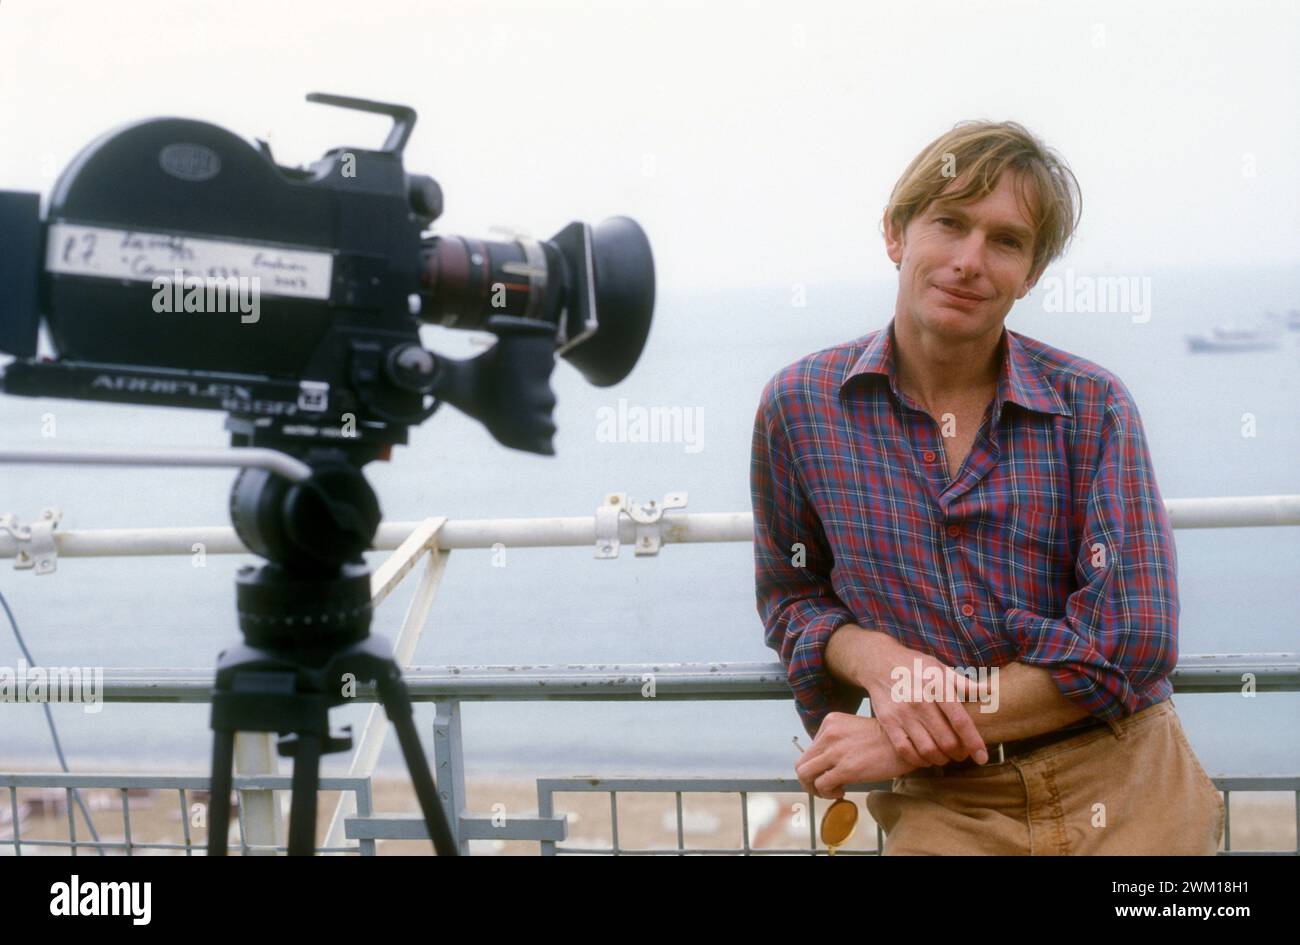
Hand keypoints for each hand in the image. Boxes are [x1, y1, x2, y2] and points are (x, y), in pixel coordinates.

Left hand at [795, 714, 915, 798]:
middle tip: (822, 788)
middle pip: (802, 763)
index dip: (816, 766)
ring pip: (805, 775)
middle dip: (809, 780)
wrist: (907, 744)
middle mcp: (829, 734)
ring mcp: (836, 751)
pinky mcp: (846, 768)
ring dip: (815, 789)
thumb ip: (836, 741)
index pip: (809, 749)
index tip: (828, 772)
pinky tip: (841, 792)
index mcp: (830, 722)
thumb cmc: (885, 740)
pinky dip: (827, 793)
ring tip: (831, 791)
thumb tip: (824, 763)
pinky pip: (822, 785)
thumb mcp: (854, 730)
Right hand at [857, 632, 988, 767]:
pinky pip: (905, 750)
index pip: (960, 721)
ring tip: (946, 757)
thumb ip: (964, 683)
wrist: (878, 662)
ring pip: (927, 749)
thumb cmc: (914, 666)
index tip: (982, 757)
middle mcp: (919, 700)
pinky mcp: (888, 722)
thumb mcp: (940, 668)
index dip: (974, 742)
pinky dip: (918, 760)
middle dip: (959, 753)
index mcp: (936, 686)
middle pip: (946, 740)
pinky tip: (925, 757)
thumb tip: (990, 691)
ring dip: (941, 759)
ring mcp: (902, 713)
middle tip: (962, 754)